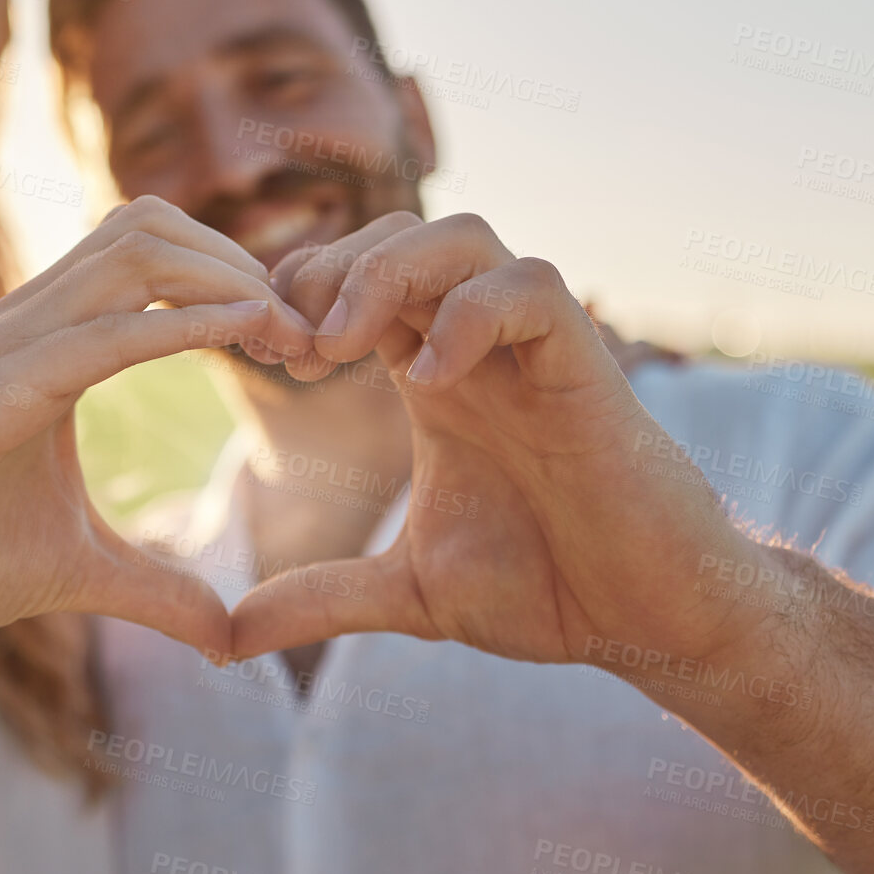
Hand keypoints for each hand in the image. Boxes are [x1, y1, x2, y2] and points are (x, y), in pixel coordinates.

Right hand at [0, 197, 310, 657]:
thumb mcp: (76, 571)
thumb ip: (156, 589)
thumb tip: (228, 635)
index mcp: (45, 342)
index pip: (152, 257)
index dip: (233, 279)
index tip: (293, 341)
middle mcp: (24, 324)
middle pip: (151, 226)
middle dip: (241, 262)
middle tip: (302, 333)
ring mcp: (0, 349)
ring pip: (130, 253)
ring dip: (224, 279)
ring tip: (284, 332)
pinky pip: (98, 335)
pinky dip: (179, 325)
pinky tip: (245, 333)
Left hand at [230, 212, 766, 670]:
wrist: (646, 621)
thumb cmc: (547, 590)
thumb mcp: (408, 593)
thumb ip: (321, 598)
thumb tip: (226, 639)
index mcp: (434, 377)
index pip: (355, 281)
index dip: (299, 296)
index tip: (268, 358)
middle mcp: (480, 348)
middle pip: (397, 234)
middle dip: (329, 268)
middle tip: (294, 347)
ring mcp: (533, 350)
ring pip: (463, 236)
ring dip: (387, 271)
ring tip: (342, 344)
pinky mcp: (586, 369)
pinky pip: (531, 287)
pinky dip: (472, 313)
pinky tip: (430, 380)